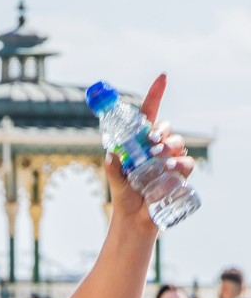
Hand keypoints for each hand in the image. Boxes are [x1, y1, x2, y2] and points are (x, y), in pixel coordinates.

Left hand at [104, 75, 194, 223]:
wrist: (134, 220)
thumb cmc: (124, 196)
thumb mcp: (115, 181)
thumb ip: (112, 168)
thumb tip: (110, 155)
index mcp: (140, 143)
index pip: (149, 114)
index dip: (156, 94)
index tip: (162, 78)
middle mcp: (157, 147)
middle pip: (165, 128)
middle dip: (161, 131)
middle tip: (150, 141)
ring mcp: (170, 159)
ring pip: (177, 142)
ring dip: (169, 146)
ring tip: (157, 158)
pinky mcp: (179, 174)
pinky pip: (186, 163)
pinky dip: (179, 163)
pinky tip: (170, 168)